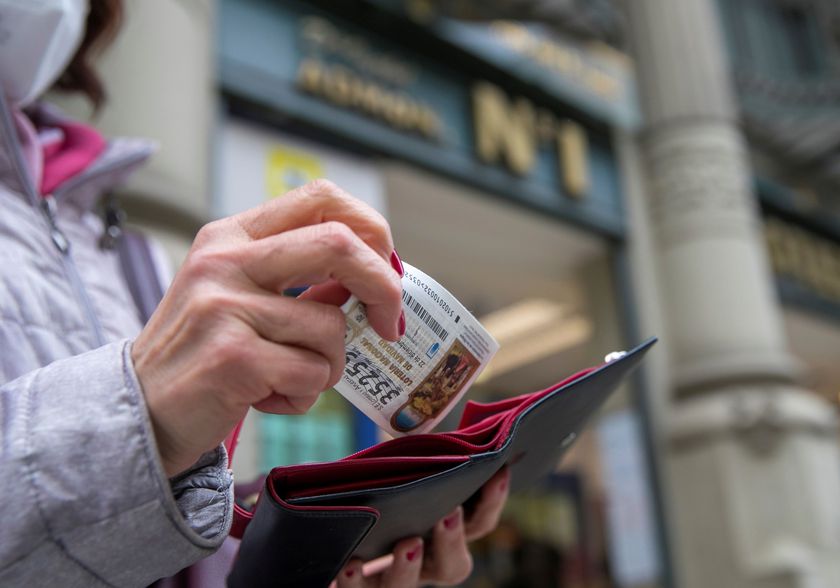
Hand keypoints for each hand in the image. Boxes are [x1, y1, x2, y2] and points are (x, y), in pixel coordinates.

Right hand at [132, 180, 403, 476]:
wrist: (140, 410)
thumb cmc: (204, 352)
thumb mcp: (242, 296)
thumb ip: (301, 280)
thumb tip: (376, 277)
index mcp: (233, 236)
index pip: (322, 198)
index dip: (371, 230)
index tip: (387, 272)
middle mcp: (225, 260)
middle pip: (340, 244)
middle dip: (384, 288)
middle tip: (388, 325)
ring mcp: (224, 306)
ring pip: (332, 327)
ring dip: (327, 366)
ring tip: (285, 378)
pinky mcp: (231, 357)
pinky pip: (312, 374)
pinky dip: (303, 396)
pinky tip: (266, 398)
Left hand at [334, 468, 510, 586]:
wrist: (343, 538)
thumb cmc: (383, 492)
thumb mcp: (405, 474)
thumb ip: (423, 457)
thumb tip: (435, 421)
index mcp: (446, 534)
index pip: (480, 522)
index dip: (492, 499)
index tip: (498, 471)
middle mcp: (426, 563)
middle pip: (453, 566)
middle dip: (453, 541)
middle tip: (449, 514)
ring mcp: (395, 579)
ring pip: (407, 587)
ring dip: (409, 568)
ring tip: (407, 544)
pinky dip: (356, 581)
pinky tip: (351, 564)